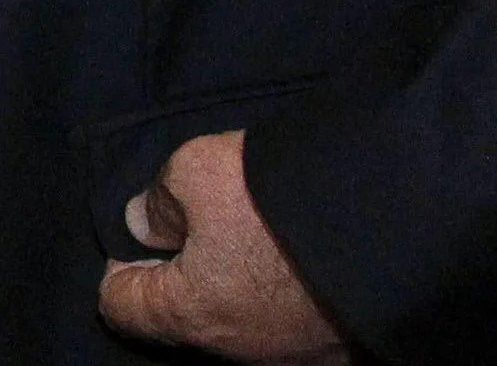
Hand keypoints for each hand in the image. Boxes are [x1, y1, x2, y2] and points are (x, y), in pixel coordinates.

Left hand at [99, 130, 351, 363]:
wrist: (397, 214)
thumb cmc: (279, 197)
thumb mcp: (193, 171)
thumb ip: (157, 202)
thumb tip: (142, 226)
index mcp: (193, 314)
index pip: (122, 305)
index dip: (121, 263)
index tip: (140, 232)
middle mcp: (241, 348)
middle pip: (185, 315)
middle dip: (182, 273)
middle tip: (196, 225)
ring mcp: (297, 352)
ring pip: (242, 318)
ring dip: (237, 282)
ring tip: (254, 234)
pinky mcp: (344, 343)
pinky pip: (293, 320)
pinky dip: (286, 291)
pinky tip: (297, 254)